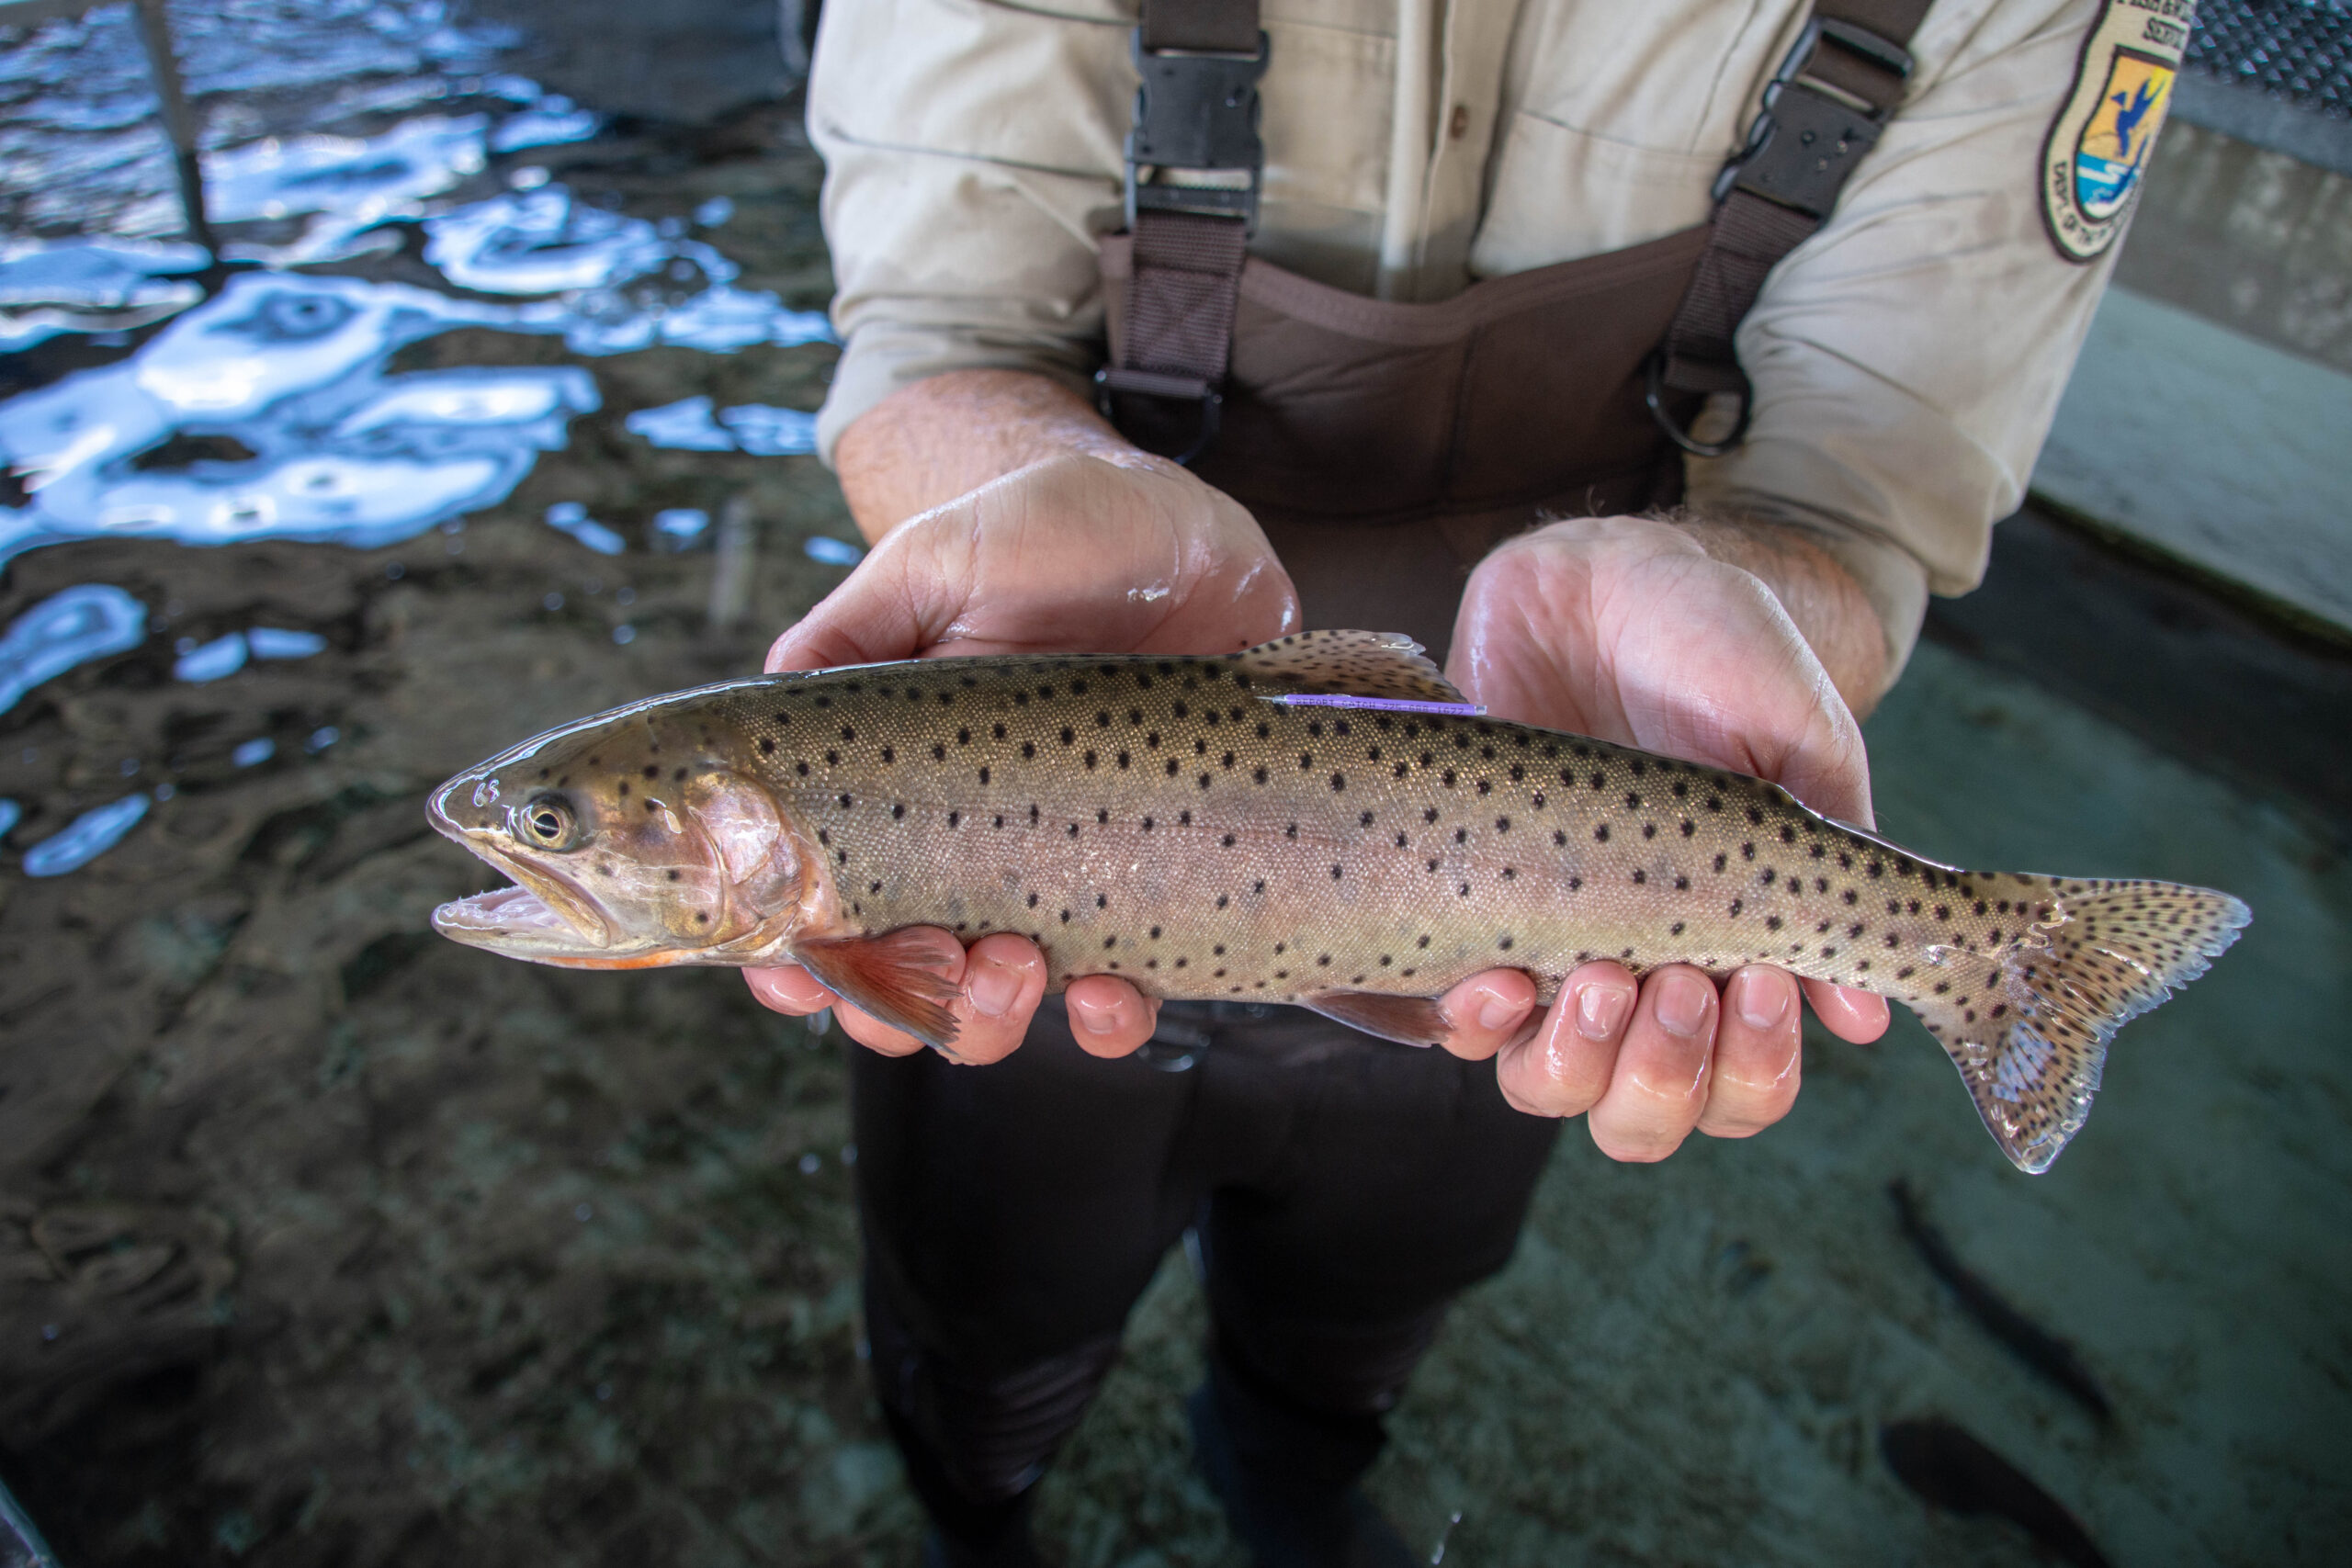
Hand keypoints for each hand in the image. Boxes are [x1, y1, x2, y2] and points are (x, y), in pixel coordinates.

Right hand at [748, 444, 1298, 1057]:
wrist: (1186, 533)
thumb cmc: (1047, 536)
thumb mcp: (932, 564)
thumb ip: (846, 634)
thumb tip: (770, 700)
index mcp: (890, 790)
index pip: (818, 906)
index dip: (791, 963)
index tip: (794, 971)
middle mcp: (966, 851)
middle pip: (900, 987)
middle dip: (896, 1006)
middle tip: (937, 952)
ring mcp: (1059, 876)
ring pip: (1001, 1009)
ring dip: (989, 1019)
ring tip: (1018, 966)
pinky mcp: (1151, 886)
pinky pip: (1127, 991)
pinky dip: (1112, 1019)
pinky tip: (1115, 991)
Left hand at [1438, 514, 1892, 1160]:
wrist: (1601, 576)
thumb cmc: (1717, 649)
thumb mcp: (1798, 736)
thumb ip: (1831, 858)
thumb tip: (1859, 1019)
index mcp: (1733, 953)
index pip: (1745, 1085)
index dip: (1752, 1071)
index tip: (1760, 985)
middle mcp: (1638, 974)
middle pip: (1643, 1117)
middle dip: (1665, 1079)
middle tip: (1676, 981)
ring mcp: (1546, 950)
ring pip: (1550, 1088)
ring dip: (1576, 1063)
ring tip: (1591, 978)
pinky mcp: (1464, 911)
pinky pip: (1454, 1017)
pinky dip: (1474, 1021)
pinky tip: (1494, 979)